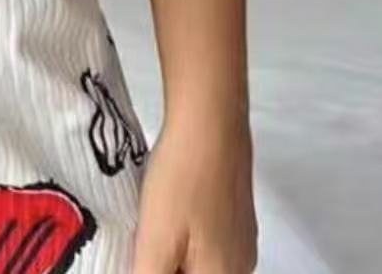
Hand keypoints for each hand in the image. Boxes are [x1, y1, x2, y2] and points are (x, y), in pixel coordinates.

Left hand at [133, 104, 257, 273]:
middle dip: (166, 265)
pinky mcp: (236, 214)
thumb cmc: (181, 182)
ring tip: (146, 231)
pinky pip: (209, 245)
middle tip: (140, 243)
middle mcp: (241, 267)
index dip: (159, 270)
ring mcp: (242, 239)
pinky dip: (184, 241)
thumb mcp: (156, 240)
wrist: (211, 123)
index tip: (142, 254)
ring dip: (174, 257)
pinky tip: (164, 218)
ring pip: (203, 264)